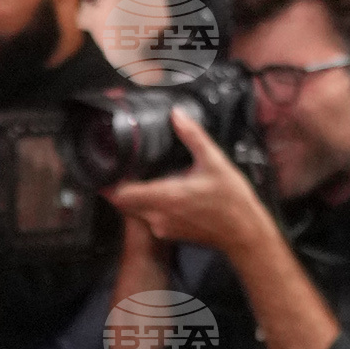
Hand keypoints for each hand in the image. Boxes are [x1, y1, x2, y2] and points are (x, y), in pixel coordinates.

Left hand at [111, 106, 268, 267]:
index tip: (106, 167)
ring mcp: (162, 228)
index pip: (121, 194)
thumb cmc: (231, 200)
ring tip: (137, 176)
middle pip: (123, 204)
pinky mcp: (169, 233)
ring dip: (132, 196)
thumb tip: (177, 115)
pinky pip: (148, 218)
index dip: (109, 182)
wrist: (243, 233)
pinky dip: (146, 205)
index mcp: (165, 197)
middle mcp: (158, 216)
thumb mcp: (214, 161)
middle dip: (118, 187)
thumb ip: (192, 136)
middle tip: (119, 167)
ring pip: (134, 212)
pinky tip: (158, 190)